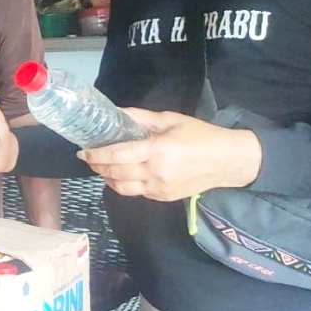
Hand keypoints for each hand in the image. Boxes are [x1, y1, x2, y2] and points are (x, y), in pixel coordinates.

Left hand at [78, 108, 262, 201]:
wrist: (228, 161)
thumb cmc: (200, 135)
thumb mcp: (169, 120)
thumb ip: (140, 118)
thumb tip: (115, 112)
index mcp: (157, 151)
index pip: (117, 156)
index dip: (96, 155)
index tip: (83, 151)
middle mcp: (155, 173)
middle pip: (115, 174)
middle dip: (97, 166)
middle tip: (89, 157)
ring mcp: (159, 189)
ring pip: (122, 188)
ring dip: (107, 178)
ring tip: (101, 167)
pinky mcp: (163, 198)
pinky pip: (136, 193)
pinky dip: (123, 185)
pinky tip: (121, 174)